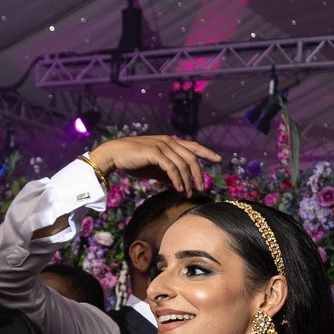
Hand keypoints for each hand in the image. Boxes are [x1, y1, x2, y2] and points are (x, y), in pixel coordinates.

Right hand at [85, 134, 222, 195]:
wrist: (114, 155)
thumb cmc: (134, 160)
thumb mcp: (154, 167)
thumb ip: (167, 172)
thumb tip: (178, 184)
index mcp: (170, 142)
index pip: (193, 146)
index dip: (207, 152)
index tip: (219, 160)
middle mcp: (168, 141)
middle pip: (191, 157)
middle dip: (199, 173)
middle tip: (202, 188)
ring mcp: (162, 145)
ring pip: (183, 164)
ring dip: (188, 180)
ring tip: (189, 193)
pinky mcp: (154, 152)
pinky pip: (171, 167)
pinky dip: (177, 179)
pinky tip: (179, 189)